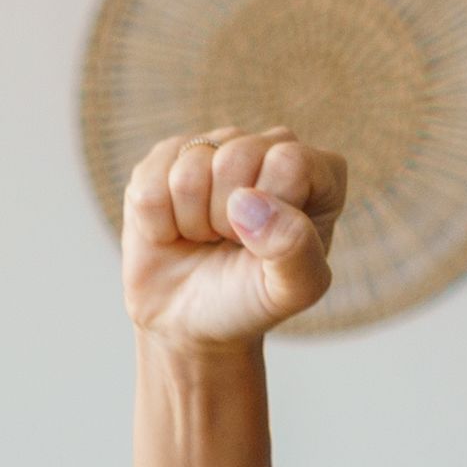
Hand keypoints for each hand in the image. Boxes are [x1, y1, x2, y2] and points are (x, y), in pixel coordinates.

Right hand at [119, 127, 346, 351]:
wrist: (190, 320)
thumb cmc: (249, 299)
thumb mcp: (292, 290)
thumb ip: (296, 250)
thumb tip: (248, 204)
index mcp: (317, 171)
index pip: (289, 162)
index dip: (268, 212)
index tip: (265, 244)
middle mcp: (268, 147)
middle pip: (237, 156)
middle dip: (225, 217)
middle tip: (230, 242)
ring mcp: (214, 147)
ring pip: (190, 170)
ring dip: (192, 222)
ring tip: (205, 237)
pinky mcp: (164, 158)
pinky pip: (149, 186)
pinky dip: (157, 224)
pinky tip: (174, 232)